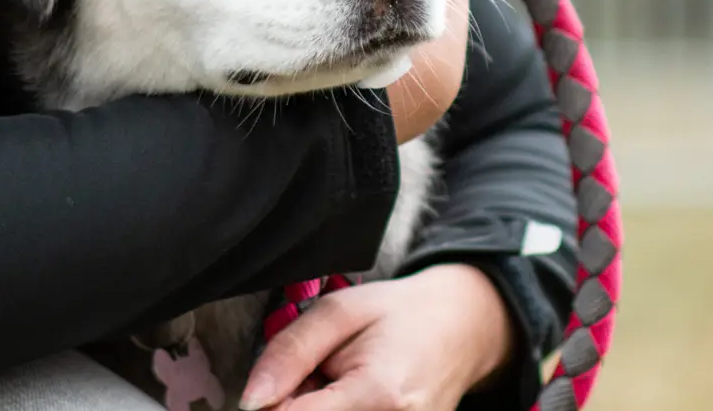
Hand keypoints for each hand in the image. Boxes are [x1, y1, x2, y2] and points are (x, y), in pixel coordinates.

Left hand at [240, 263, 514, 410]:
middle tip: (311, 381)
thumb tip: (250, 401)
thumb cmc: (400, 314)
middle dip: (294, 408)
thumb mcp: (339, 312)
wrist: (463, 328)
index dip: (271, 404)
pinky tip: (345, 403)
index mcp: (379, 393)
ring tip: (332, 389)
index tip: (276, 385)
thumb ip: (290, 353)